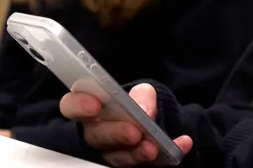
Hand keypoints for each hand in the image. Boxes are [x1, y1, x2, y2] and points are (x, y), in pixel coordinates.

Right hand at [60, 83, 191, 166]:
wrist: (152, 121)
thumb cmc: (135, 104)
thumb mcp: (140, 92)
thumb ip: (141, 95)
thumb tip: (144, 108)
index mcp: (88, 108)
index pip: (71, 105)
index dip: (79, 105)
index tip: (95, 105)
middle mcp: (95, 133)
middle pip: (95, 136)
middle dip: (115, 133)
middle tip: (134, 131)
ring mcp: (111, 152)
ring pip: (117, 157)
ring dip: (136, 153)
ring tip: (154, 147)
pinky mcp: (130, 164)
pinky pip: (145, 165)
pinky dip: (166, 156)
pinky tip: (181, 145)